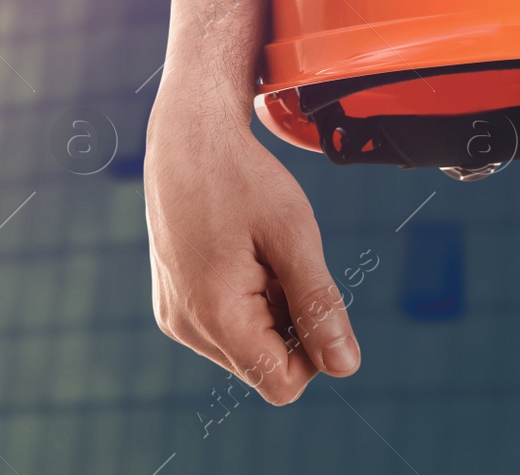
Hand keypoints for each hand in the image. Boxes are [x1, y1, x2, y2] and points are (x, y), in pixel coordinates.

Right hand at [145, 96, 360, 404]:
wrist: (188, 136)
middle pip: (265, 365)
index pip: (282, 382)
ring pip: (247, 346)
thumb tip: (346, 367)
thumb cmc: (242, 177)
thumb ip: (318, 304)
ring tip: (259, 252)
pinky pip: (225, 326)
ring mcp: (175, 316)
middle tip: (281, 259)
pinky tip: (241, 254)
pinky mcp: (173, 302)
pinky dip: (246, 300)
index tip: (311, 291)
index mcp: (215, 316)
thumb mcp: (293, 235)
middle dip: (289, 322)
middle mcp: (186, 327)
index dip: (313, 348)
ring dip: (269, 310)